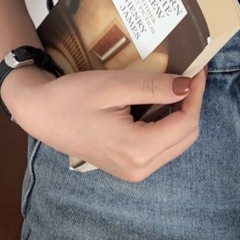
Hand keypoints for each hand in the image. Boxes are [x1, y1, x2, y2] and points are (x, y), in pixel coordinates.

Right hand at [2, 64, 207, 181]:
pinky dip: (168, 124)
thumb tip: (188, 85)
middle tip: (190, 74)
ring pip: (177, 143)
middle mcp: (139, 167)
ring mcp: (134, 170)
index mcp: (137, 149)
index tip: (198, 69)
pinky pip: (162, 146)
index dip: (196, 94)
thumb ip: (153, 88)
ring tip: (177, 84)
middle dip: (192, 104)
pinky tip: (160, 101)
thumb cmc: (72, 97)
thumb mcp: (114, 86)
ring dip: (182, 114)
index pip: (185, 123)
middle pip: (186, 136)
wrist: (41, 113)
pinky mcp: (129, 166)